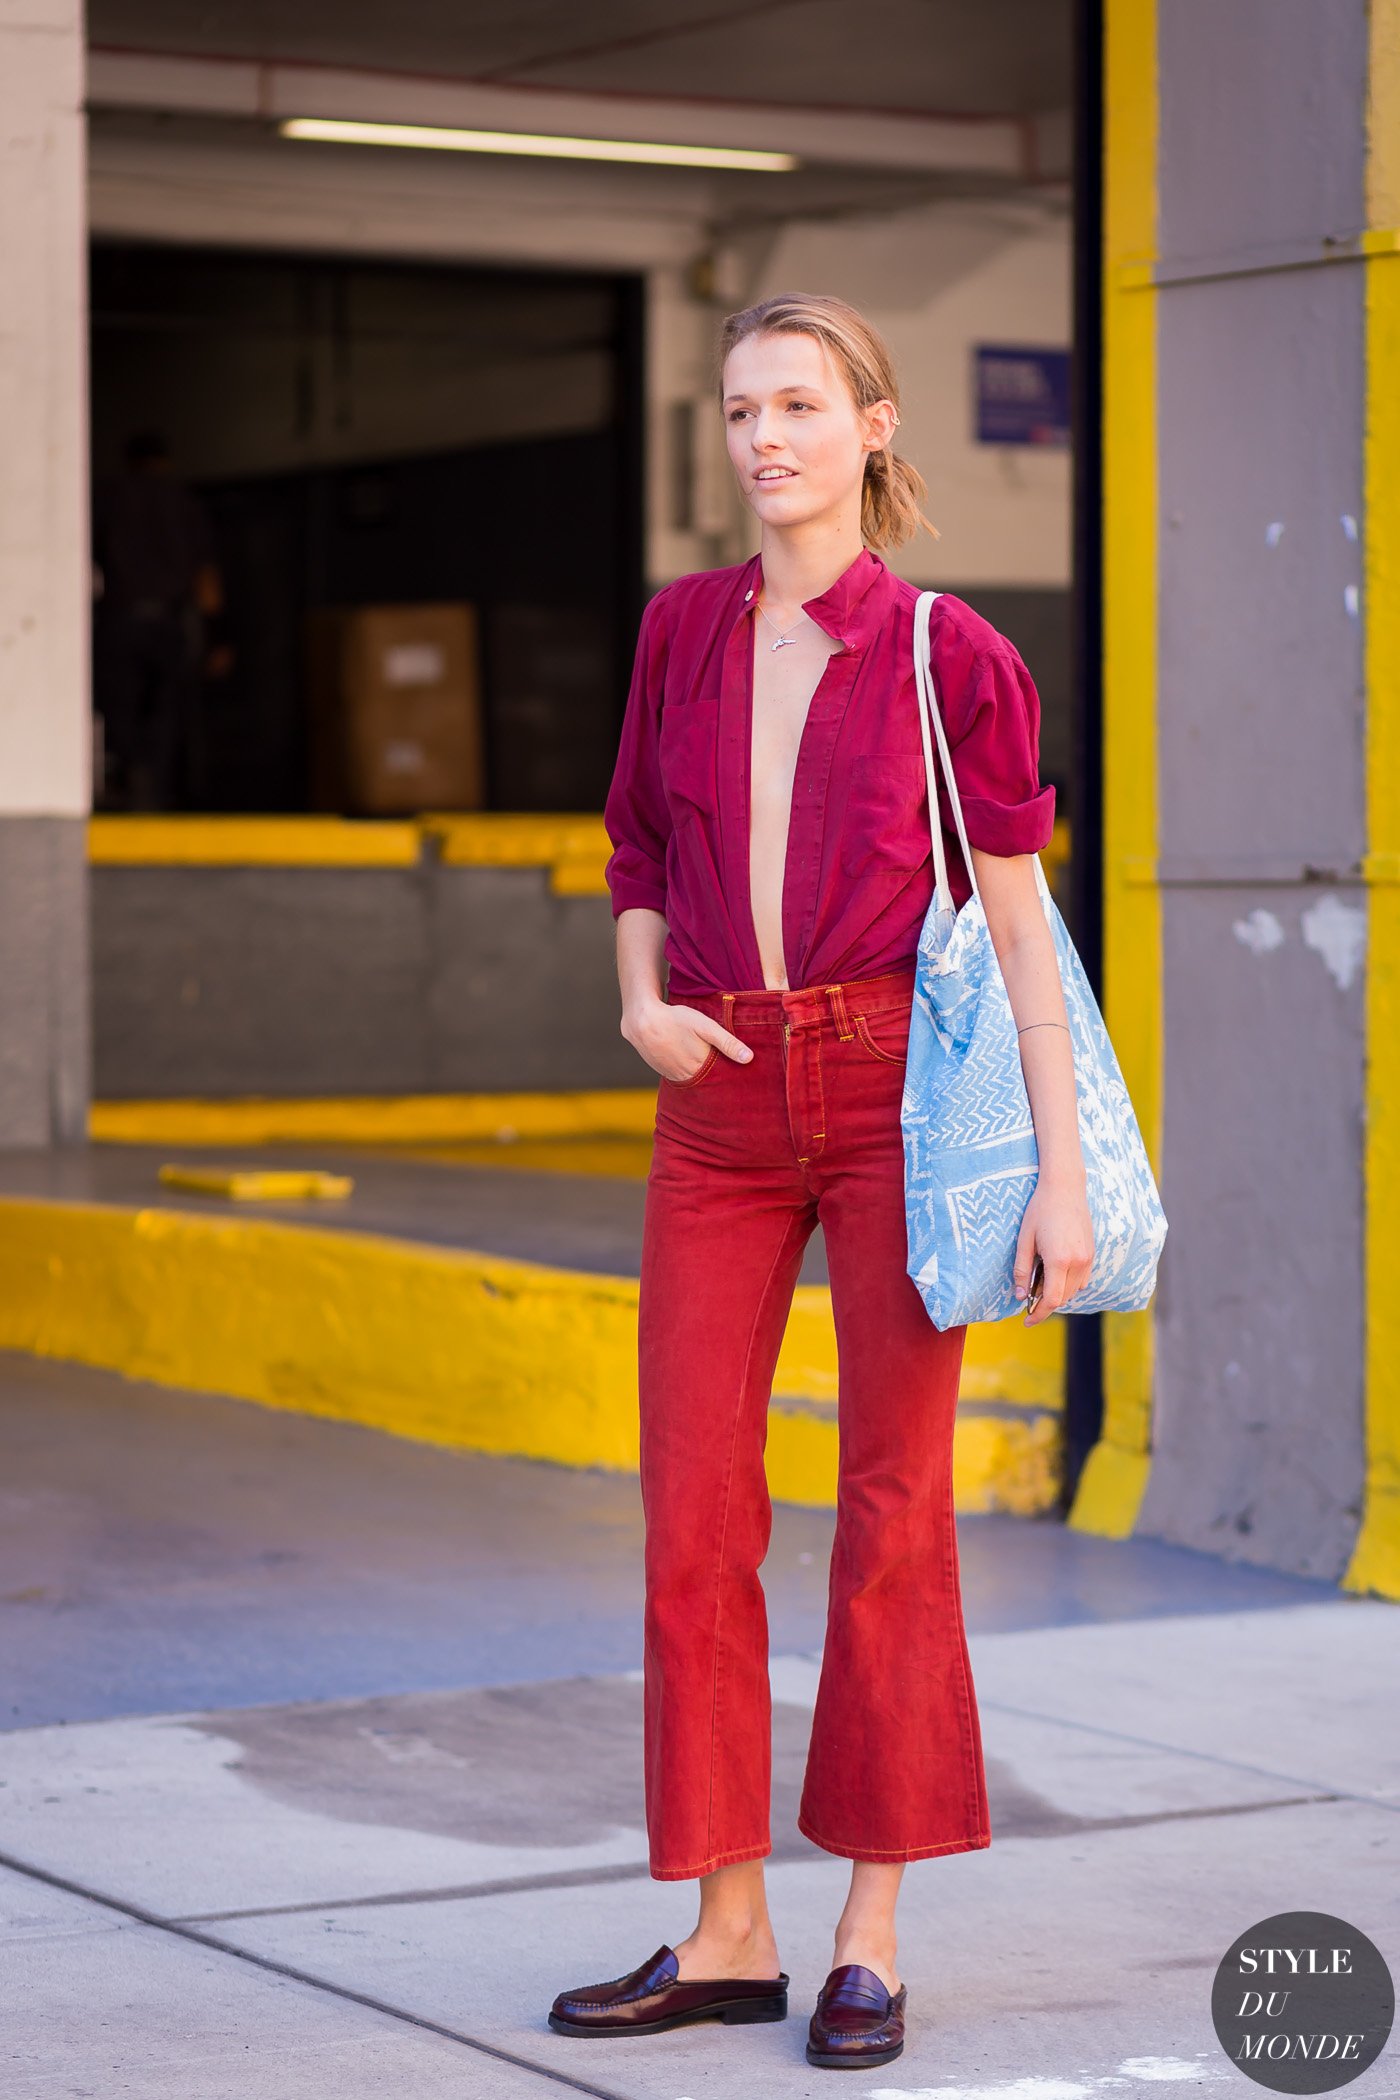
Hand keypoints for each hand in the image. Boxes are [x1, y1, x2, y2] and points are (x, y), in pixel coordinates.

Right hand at [622, 995, 753, 1084]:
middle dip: (718, 1078)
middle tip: (728, 1073)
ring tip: (710, 1066)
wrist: (641, 1021)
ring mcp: (673, 1075)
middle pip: (708, 1080)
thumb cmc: (675, 1020)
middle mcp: (687, 1076)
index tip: (741, 1076)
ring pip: (694, 1079)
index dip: (730, 1076)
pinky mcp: (663, 1071)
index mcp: (700, 1067)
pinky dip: (688, 1071)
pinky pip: (681, 1075)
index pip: (721, 1079)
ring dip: (702, 1075)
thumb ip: (727, 1042)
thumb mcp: (705, 1026)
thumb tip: (749, 1059)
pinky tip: (692, 1062)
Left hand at [1014, 1173, 1093, 1324]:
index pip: (1051, 1300)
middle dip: (1045, 1306)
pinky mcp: (1092, 1253)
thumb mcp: (1024, 1240)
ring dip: (1057, 1295)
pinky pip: (1082, 1279)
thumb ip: (1022, 1270)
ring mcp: (1088, 1259)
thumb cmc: (1040, 1211)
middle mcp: (1078, 1263)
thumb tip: (1020, 1296)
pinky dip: (1068, 1284)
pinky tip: (1055, 1275)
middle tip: (1028, 1303)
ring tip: (1039, 1286)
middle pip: (1063, 1298)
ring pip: (1074, 1291)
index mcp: (1059, 1260)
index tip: (1026, 1320)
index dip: (1038, 1314)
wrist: (1065, 1188)